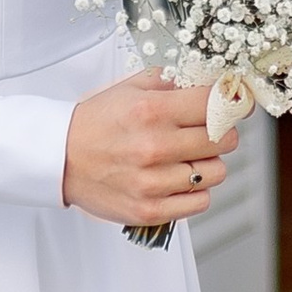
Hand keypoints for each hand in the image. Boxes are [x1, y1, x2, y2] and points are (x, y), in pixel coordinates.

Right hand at [61, 72, 227, 225]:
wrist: (59, 158)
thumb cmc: (95, 124)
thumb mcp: (129, 88)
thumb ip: (172, 81)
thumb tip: (212, 81)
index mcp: (150, 111)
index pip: (215, 104)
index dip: (229, 102)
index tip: (232, 103)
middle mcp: (154, 147)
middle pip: (224, 139)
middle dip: (220, 132)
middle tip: (205, 131)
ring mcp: (153, 182)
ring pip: (217, 172)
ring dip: (208, 163)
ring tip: (186, 158)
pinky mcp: (150, 210)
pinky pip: (201, 202)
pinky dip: (195, 191)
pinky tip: (177, 179)